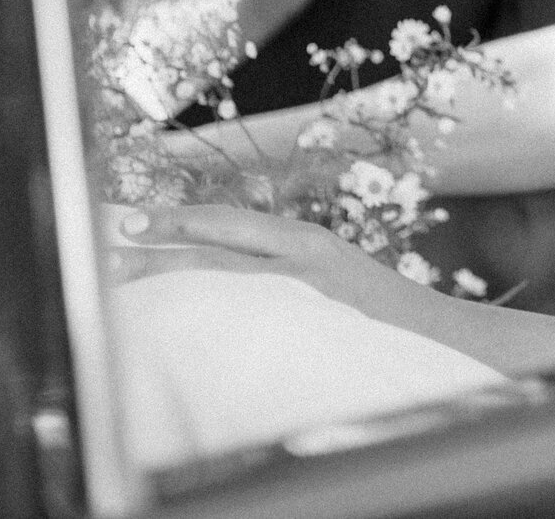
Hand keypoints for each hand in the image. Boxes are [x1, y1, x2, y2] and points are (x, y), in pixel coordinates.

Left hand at [106, 206, 416, 326]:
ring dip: (170, 264)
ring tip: (122, 266)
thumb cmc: (382, 322)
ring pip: (224, 264)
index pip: (231, 223)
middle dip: (164, 233)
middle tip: (114, 233)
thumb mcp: (331, 288)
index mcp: (305, 242)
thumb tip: (234, 289)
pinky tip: (176, 308)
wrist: (440, 336)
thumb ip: (286, 280)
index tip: (136, 221)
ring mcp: (307, 279)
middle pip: (220, 234)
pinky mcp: (311, 309)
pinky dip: (208, 300)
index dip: (181, 219)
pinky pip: (248, 302)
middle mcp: (303, 250)